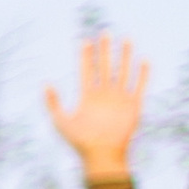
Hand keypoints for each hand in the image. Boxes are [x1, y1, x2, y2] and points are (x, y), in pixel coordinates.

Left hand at [45, 32, 146, 182]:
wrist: (101, 155)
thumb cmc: (80, 142)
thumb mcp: (61, 121)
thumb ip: (53, 103)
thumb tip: (45, 83)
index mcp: (87, 96)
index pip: (87, 70)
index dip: (86, 56)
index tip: (85, 41)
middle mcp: (103, 94)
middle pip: (105, 66)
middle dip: (105, 50)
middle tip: (105, 32)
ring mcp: (119, 98)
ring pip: (123, 72)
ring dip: (125, 56)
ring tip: (127, 39)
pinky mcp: (133, 105)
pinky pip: (139, 86)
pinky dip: (142, 74)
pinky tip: (143, 60)